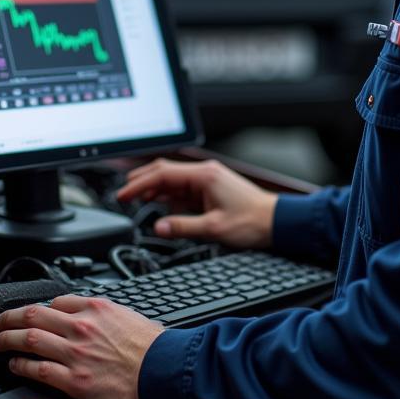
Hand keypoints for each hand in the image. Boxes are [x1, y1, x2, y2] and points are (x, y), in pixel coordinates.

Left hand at [0, 297, 163, 398]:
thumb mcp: (129, 315)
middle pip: (34, 315)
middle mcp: (81, 326)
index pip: (57, 301)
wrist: (163, 371)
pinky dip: (20, 366)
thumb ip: (106, 314)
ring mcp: (75, 353)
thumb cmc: (153, 347)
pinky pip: (37, 369)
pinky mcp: (73, 380)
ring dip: (7, 339)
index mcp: (96, 307)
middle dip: (10, 317)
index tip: (33, 313)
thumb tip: (94, 316)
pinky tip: (14, 365)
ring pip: (29, 339)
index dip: (40, 307)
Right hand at [117, 157, 277, 248]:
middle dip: (142, 180)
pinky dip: (168, 194)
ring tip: (136, 199)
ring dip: (154, 187)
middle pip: (164, 170)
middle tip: (123, 194)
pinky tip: (161, 204)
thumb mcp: (214, 228)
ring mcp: (207, 179)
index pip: (162, 174)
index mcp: (203, 176)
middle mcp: (204, 172)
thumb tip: (158, 226)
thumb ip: (183, 226)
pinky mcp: (210, 187)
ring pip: (172, 178)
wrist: (276, 221)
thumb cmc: (252, 221)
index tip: (123, 194)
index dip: (139, 183)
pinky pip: (183, 187)